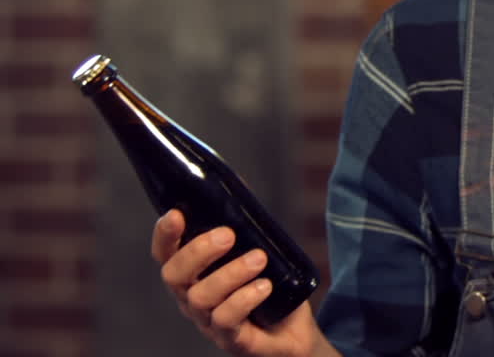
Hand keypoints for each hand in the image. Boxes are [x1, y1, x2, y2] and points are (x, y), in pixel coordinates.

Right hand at [151, 209, 336, 356]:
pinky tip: (264, 286)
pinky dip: (245, 298)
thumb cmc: (272, 287)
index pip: (165, 253)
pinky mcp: (231, 339)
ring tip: (259, 259)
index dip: (164, 235)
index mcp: (194, 274)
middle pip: (173, 275)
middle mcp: (192, 298)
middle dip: (198, 251)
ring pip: (201, 296)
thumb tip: (240, 186)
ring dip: (231, 273)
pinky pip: (225, 320)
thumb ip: (246, 226)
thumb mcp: (260, 251)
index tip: (176, 214)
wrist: (295, 332)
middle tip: (228, 235)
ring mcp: (208, 321)